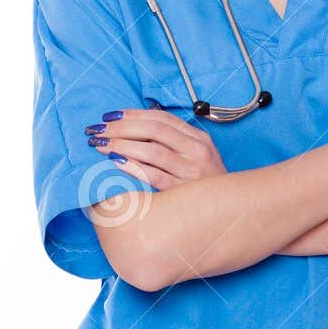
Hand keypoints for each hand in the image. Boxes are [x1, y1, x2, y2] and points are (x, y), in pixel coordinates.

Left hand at [85, 107, 226, 189]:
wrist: (229, 213)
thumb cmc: (203, 185)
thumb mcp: (196, 157)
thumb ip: (173, 141)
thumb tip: (134, 126)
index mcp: (199, 138)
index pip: (161, 118)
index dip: (133, 114)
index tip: (110, 115)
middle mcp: (198, 151)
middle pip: (154, 130)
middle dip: (122, 127)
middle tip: (98, 129)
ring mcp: (192, 171)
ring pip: (152, 151)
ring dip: (122, 145)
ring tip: (101, 146)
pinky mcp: (184, 192)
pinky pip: (154, 176)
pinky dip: (133, 166)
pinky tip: (115, 162)